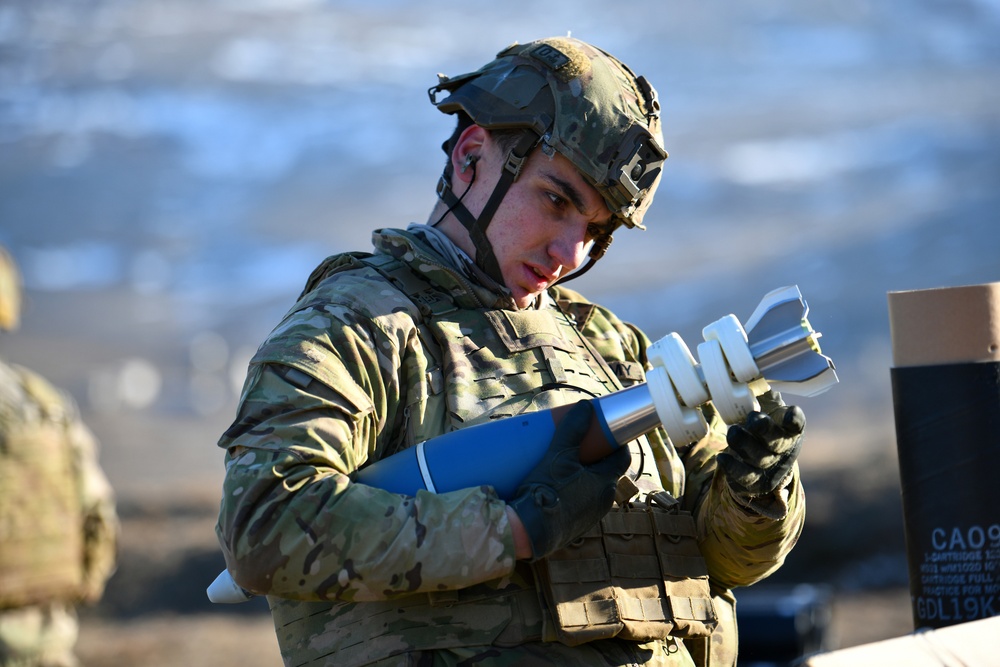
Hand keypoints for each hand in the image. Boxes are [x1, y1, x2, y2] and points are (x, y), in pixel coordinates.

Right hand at [508, 400, 630, 560]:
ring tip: (562, 463)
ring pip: (592, 488)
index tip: (605, 431)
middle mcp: (603, 501)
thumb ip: (572, 431)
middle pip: (605, 471)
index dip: (616, 442)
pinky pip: (580, 502)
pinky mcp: (576, 525)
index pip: (621, 457)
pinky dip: (573, 491)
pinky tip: (555, 486)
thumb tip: (586, 406)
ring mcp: (590, 516)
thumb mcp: (558, 456)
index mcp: (605, 483)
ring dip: (583, 475)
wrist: (528, 533)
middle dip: (595, 456)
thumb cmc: (547, 492)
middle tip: (577, 443)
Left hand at [718, 390, 805, 498]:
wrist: (760, 463)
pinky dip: (732, 468)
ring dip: (745, 445)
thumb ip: (760, 392)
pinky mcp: (754, 482)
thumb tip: (748, 372)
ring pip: (759, 460)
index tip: (790, 412)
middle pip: (777, 443)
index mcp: (788, 430)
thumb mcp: (765, 408)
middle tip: (753, 418)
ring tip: (733, 432)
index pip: (796, 425)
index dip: (794, 420)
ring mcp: (769, 468)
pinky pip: (744, 478)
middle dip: (765, 430)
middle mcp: (782, 450)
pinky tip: (722, 457)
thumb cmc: (762, 427)